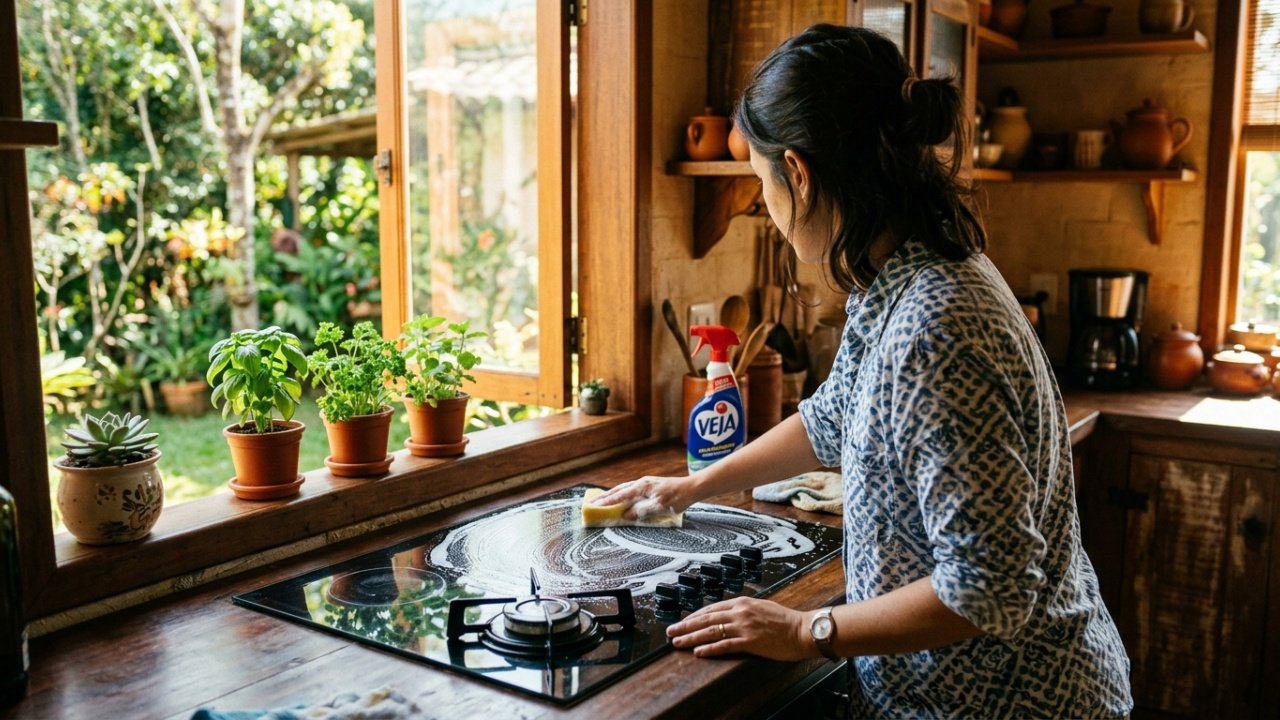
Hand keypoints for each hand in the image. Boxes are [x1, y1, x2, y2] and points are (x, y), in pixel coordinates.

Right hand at [590, 476, 692, 518]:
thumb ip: (641, 511)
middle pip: (619, 490)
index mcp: (642, 487)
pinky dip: (622, 494)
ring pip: (624, 489)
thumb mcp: (659, 507)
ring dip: (613, 495)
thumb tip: (625, 515)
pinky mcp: (650, 486)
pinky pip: (631, 490)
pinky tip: (622, 499)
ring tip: (602, 500)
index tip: (594, 506)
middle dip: (605, 497)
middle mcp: (641, 483)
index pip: (620, 495)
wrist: (692, 488)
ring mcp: (646, 483)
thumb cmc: (677, 498)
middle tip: (592, 503)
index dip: (606, 502)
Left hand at [666, 596, 812, 660]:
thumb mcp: (761, 607)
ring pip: (711, 631)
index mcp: (742, 602)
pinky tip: (698, 652)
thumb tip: (729, 615)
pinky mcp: (750, 641)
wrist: (802, 630)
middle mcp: (740, 612)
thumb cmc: (785, 621)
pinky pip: (725, 645)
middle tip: (671, 631)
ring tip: (678, 643)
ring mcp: (744, 626)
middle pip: (706, 618)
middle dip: (686, 625)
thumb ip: (744, 610)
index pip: (711, 608)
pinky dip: (710, 648)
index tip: (682, 621)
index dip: (694, 616)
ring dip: (692, 637)